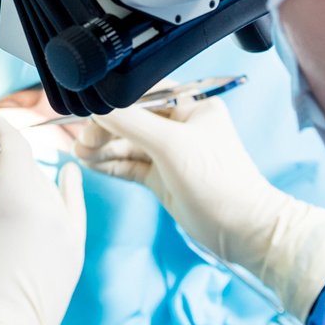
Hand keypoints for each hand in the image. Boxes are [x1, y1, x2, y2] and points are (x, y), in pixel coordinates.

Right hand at [0, 112, 85, 324]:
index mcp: (16, 198)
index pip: (14, 145)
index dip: (1, 128)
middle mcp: (49, 207)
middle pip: (29, 165)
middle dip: (5, 155)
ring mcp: (68, 230)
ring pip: (48, 187)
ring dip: (28, 176)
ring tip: (2, 180)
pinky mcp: (76, 250)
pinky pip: (75, 207)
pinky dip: (70, 188)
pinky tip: (66, 175)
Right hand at [76, 90, 324, 318]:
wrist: (245, 230)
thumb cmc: (219, 182)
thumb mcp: (171, 146)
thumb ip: (131, 122)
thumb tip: (97, 104)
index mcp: (192, 105)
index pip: (143, 94)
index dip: (113, 101)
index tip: (86, 108)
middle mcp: (181, 126)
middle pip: (131, 119)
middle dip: (105, 128)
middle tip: (82, 139)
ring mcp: (171, 154)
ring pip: (128, 144)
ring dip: (103, 147)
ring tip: (79, 152)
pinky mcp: (163, 178)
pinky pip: (130, 165)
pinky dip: (110, 164)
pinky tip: (89, 163)